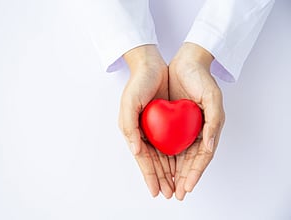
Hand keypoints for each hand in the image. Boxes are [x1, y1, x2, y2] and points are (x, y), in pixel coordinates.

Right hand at [119, 45, 174, 198]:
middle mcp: (145, 133)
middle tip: (171, 194)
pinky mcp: (167, 122)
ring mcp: (156, 129)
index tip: (155, 192)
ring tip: (178, 187)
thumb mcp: (129, 103)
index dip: (150, 177)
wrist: (151, 65)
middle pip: (155, 162)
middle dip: (162, 179)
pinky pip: (173, 143)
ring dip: (171, 172)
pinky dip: (177, 156)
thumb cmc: (138, 83)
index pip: (144, 160)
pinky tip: (183, 166)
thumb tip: (136, 151)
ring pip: (165, 156)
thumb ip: (129, 127)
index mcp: (133, 132)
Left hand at [168, 43, 224, 199]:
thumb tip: (209, 147)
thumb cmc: (201, 79)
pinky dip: (161, 157)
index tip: (187, 187)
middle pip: (186, 161)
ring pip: (174, 156)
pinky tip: (155, 167)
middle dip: (180, 179)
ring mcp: (180, 129)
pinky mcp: (168, 123)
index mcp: (207, 130)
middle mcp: (194, 132)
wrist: (184, 62)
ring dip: (169, 173)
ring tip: (163, 188)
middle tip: (174, 195)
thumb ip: (214, 122)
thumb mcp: (213, 97)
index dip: (194, 173)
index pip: (201, 158)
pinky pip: (163, 143)